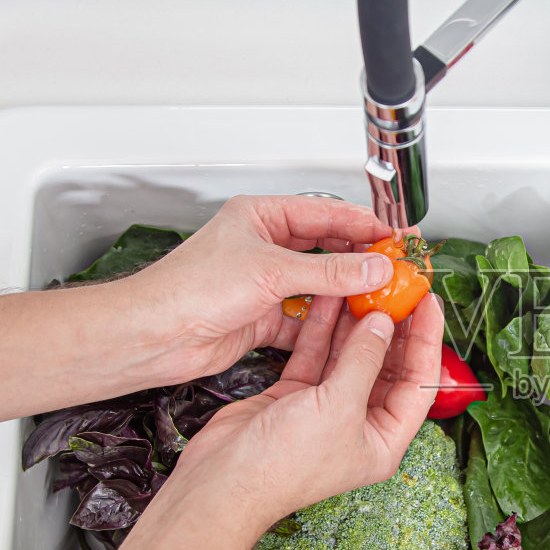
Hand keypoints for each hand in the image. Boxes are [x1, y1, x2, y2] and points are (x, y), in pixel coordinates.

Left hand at [122, 194, 399, 384]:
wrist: (153, 335)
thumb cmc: (188, 289)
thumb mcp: (271, 271)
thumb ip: (330, 271)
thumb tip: (373, 266)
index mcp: (260, 216)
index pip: (325, 213)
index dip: (365, 224)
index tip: (396, 236)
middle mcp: (262, 246)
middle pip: (326, 249)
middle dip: (361, 260)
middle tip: (396, 267)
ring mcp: (262, 283)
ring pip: (317, 285)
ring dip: (345, 293)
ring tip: (380, 298)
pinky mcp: (260, 316)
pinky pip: (303, 318)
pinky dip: (324, 324)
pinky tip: (346, 327)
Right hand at [158, 291, 445, 535]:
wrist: (224, 480)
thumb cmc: (285, 464)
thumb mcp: (339, 407)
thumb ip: (364, 360)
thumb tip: (383, 322)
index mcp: (384, 439)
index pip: (419, 382)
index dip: (427, 340)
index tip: (428, 302)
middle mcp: (360, 424)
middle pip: (386, 365)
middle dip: (391, 326)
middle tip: (397, 287)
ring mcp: (327, 408)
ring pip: (349, 355)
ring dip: (354, 321)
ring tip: (363, 284)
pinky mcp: (296, 396)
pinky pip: (317, 355)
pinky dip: (322, 329)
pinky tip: (328, 298)